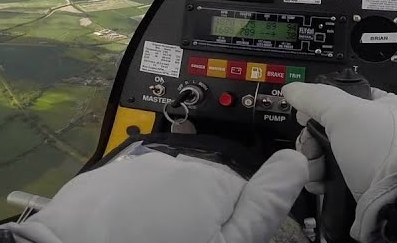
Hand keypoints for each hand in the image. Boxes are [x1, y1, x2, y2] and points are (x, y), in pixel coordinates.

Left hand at [2, 146, 307, 242]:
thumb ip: (261, 205)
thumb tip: (295, 161)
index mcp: (211, 175)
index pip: (247, 184)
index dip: (238, 217)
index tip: (223, 237)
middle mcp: (172, 161)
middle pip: (204, 184)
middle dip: (199, 213)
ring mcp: (133, 167)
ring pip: (164, 190)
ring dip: (163, 213)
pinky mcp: (101, 180)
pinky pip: (128, 194)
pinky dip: (130, 214)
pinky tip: (124, 240)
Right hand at [281, 82, 396, 241]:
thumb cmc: (384, 149)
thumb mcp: (344, 112)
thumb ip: (315, 97)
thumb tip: (293, 89)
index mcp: (383, 107)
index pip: (343, 98)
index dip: (319, 107)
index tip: (303, 117)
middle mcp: (380, 133)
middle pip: (331, 130)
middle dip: (312, 140)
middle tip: (308, 148)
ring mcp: (373, 162)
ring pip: (331, 156)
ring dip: (314, 162)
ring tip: (313, 170)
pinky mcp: (366, 186)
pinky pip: (336, 179)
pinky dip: (323, 181)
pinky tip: (318, 183)